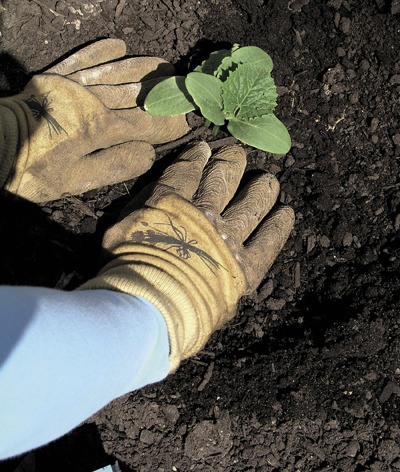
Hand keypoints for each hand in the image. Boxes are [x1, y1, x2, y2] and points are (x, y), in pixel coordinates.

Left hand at [0, 39, 187, 201]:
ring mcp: (73, 85)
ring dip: (140, 68)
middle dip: (161, 92)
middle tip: (183, 87)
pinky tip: (118, 44)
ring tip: (162, 64)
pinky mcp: (56, 78)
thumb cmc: (34, 169)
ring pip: (114, 72)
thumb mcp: (75, 180)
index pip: (144, 124)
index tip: (185, 123)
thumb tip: (148, 153)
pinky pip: (83, 59)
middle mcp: (91, 101)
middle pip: (134, 94)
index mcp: (99, 127)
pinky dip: (101, 51)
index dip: (166, 124)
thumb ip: (114, 165)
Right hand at [81, 142, 293, 370]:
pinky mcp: (246, 267)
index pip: (185, 173)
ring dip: (261, 190)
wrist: (153, 303)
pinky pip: (268, 241)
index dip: (195, 158)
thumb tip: (158, 194)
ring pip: (251, 205)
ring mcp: (228, 239)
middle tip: (238, 154)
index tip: (204, 149)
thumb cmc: (126, 270)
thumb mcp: (117, 231)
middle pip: (222, 181)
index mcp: (171, 204)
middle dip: (230, 165)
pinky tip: (287, 212)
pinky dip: (278, 226)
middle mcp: (204, 214)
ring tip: (269, 180)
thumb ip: (139, 210)